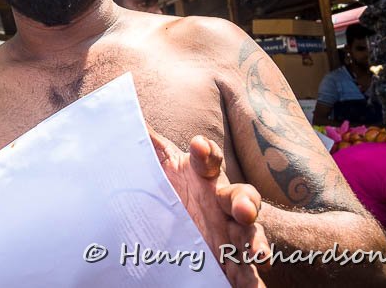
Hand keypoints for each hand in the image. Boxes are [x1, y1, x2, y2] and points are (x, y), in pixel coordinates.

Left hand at [148, 127, 270, 287]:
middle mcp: (222, 202)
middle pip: (241, 196)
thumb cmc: (175, 193)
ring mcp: (232, 232)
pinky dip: (253, 282)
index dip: (206, 152)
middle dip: (245, 201)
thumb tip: (129, 115)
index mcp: (203, 177)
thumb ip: (149, 147)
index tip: (198, 145)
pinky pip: (248, 273)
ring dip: (256, 242)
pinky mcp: (234, 261)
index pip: (209, 160)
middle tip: (243, 209)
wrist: (187, 230)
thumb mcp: (160, 169)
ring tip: (255, 253)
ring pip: (251, 234)